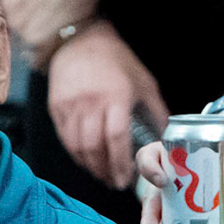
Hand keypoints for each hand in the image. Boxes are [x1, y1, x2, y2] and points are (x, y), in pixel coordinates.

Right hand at [47, 23, 168, 189]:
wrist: (81, 42)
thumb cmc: (116, 61)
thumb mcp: (143, 82)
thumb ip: (156, 111)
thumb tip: (166, 137)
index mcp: (115, 95)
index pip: (116, 136)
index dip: (121, 161)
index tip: (126, 176)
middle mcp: (90, 102)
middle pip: (94, 146)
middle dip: (104, 170)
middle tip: (114, 182)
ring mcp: (70, 105)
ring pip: (77, 146)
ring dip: (89, 166)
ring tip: (101, 175)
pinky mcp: (56, 108)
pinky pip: (65, 138)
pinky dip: (76, 154)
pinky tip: (87, 160)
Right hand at [134, 109, 223, 223]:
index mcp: (169, 152)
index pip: (148, 157)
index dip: (149, 168)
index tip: (162, 181)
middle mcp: (164, 174)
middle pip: (149, 193)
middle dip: (149, 214)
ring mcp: (169, 195)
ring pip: (156, 212)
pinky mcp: (178, 210)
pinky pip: (169, 223)